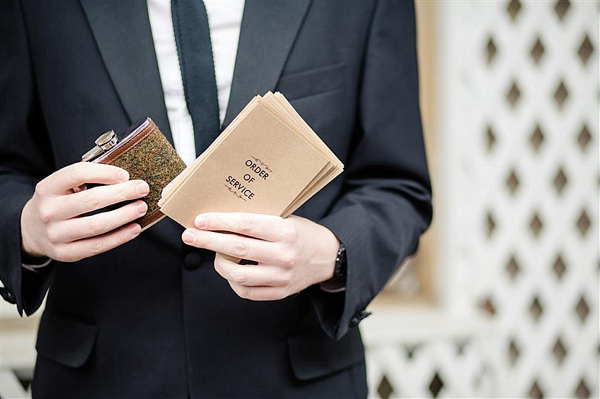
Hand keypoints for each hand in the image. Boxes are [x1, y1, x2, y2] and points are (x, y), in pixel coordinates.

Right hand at [21, 162, 148, 262]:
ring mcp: (56, 234)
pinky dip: (120, 237)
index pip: (77, 174)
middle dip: (122, 193)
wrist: (32, 231)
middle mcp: (48, 211)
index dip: (104, 172)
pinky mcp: (65, 253)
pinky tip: (134, 228)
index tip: (125, 174)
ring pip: (97, 225)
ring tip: (140, 207)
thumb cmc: (57, 203)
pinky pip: (98, 245)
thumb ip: (86, 180)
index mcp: (47, 188)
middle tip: (142, 189)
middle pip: (91, 200)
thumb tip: (124, 178)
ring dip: (124, 215)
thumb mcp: (61, 187)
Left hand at [181, 213, 339, 300]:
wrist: (329, 256)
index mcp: (285, 231)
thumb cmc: (302, 233)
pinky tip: (231, 270)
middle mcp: (283, 255)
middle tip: (190, 236)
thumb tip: (221, 217)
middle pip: (237, 249)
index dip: (220, 222)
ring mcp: (281, 276)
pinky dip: (233, 281)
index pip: (246, 225)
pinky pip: (246, 291)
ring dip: (219, 263)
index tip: (200, 220)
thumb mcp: (286, 218)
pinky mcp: (280, 292)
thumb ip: (259, 219)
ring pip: (238, 275)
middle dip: (208, 241)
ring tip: (215, 255)